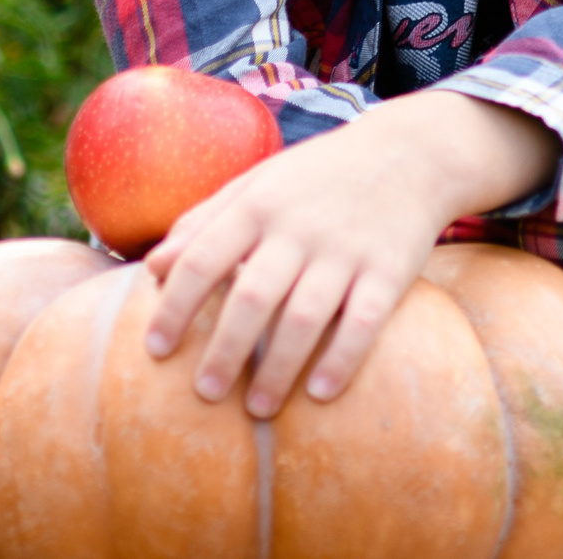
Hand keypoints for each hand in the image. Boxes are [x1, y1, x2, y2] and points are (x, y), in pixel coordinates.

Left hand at [141, 91, 555, 418]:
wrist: (408, 153)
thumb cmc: (317, 176)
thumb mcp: (257, 183)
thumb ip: (205, 223)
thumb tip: (154, 269)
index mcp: (257, 205)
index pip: (202, 259)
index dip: (175, 307)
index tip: (155, 350)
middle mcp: (298, 228)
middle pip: (251, 297)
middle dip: (224, 350)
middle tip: (203, 394)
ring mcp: (345, 250)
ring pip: (304, 317)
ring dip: (278, 368)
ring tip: (256, 409)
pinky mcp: (389, 270)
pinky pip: (363, 322)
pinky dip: (340, 359)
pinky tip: (318, 393)